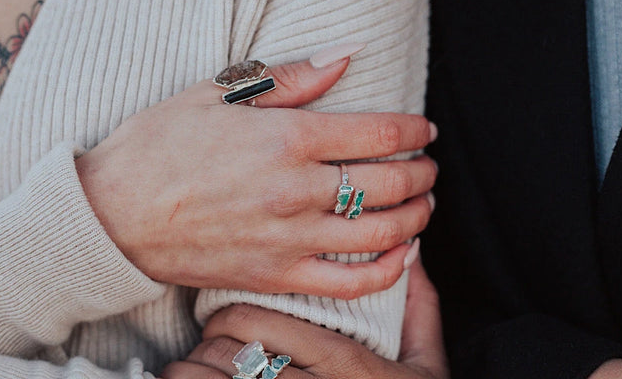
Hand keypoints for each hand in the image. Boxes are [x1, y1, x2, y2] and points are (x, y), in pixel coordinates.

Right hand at [76, 48, 437, 297]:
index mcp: (286, 139)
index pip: (379, 133)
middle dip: (423, 173)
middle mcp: (296, 190)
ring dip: (416, 219)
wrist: (113, 214)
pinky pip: (349, 284)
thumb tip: (346, 53)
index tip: (424, 130)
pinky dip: (387, 272)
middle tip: (429, 166)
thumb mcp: (217, 93)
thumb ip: (290, 78)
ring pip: (380, 234)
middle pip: (390, 183)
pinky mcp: (277, 276)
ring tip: (424, 206)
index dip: (413, 130)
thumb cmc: (160, 147)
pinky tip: (401, 256)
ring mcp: (289, 239)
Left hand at [160, 259, 448, 378]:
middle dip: (208, 348)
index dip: (228, 317)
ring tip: (201, 373)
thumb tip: (413, 254)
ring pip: (203, 377)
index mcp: (341, 362)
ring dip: (195, 373)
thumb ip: (420, 308)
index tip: (228, 323)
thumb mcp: (426, 365)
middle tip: (213, 350)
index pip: (254, 319)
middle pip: (221, 350)